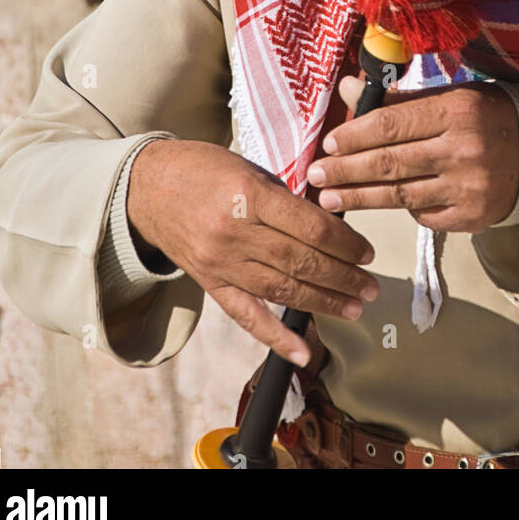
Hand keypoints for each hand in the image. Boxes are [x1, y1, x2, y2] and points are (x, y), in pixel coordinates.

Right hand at [126, 139, 378, 364]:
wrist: (147, 186)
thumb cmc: (202, 168)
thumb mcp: (248, 167)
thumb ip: (285, 196)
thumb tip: (328, 220)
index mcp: (249, 196)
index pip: (310, 227)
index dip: (344, 243)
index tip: (366, 251)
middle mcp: (235, 233)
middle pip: (301, 262)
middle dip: (343, 277)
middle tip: (371, 286)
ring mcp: (221, 263)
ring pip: (282, 291)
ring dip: (323, 303)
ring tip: (354, 307)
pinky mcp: (210, 284)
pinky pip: (247, 316)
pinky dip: (276, 337)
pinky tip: (303, 352)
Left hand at [305, 79, 518, 232]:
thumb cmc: (480, 117)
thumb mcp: (445, 97)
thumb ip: (396, 100)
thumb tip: (348, 89)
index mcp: (457, 111)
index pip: (392, 124)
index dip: (355, 135)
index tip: (329, 144)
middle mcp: (465, 150)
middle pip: (390, 163)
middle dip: (346, 171)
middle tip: (316, 176)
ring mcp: (470, 187)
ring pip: (400, 196)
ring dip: (359, 198)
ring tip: (329, 199)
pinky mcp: (473, 217)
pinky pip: (423, 216)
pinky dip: (400, 210)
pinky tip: (379, 204)